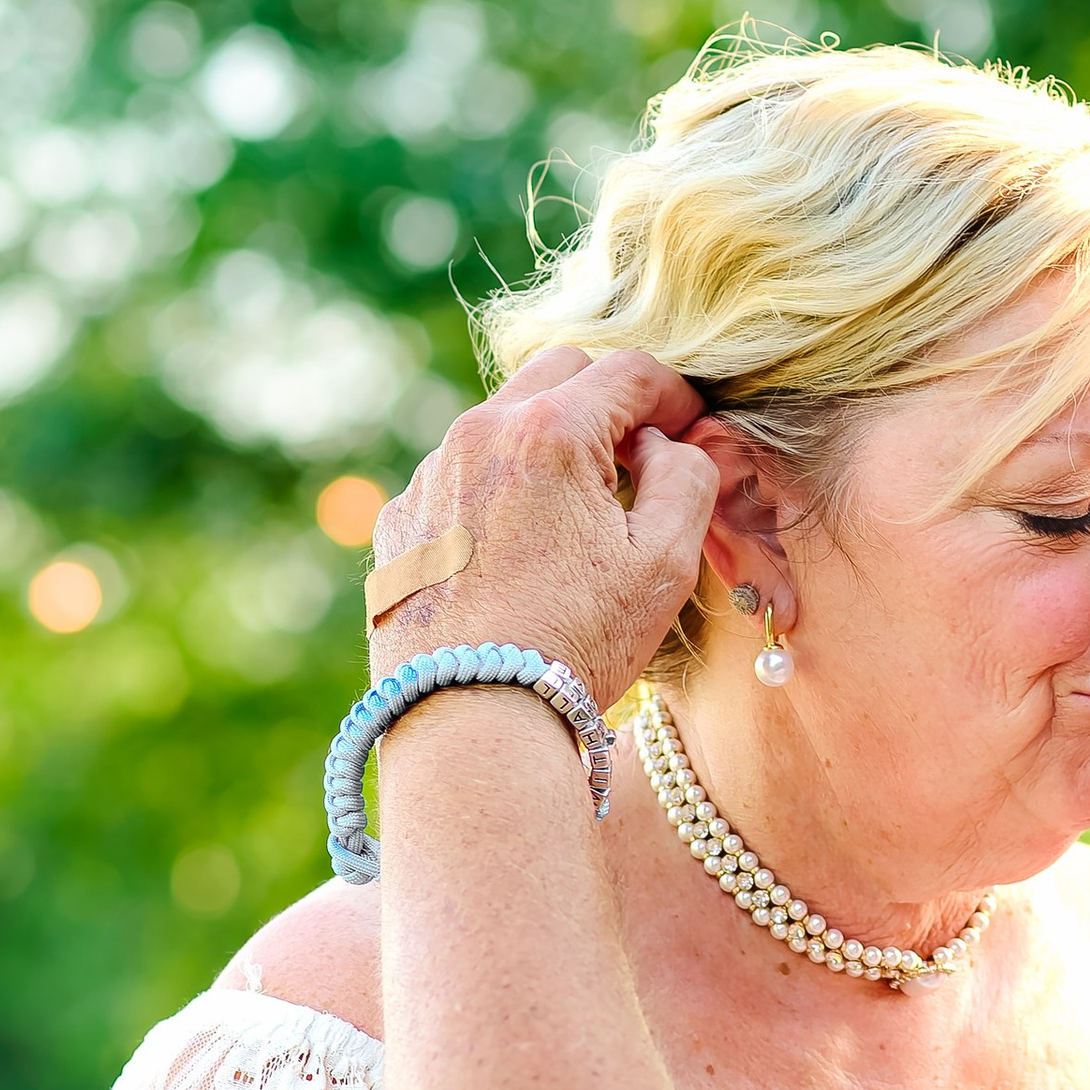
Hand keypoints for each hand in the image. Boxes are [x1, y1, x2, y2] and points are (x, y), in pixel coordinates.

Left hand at [367, 347, 718, 712]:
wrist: (469, 717)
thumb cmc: (577, 641)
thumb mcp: (666, 561)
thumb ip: (687, 477)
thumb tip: (664, 445)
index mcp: (550, 432)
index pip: (629, 371)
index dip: (676, 393)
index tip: (690, 426)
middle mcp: (478, 434)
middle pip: (559, 372)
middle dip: (608, 400)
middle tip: (638, 456)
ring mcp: (429, 476)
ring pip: (503, 421)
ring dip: (549, 444)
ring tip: (578, 513)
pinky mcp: (400, 521)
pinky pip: (460, 475)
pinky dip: (500, 489)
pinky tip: (522, 551)